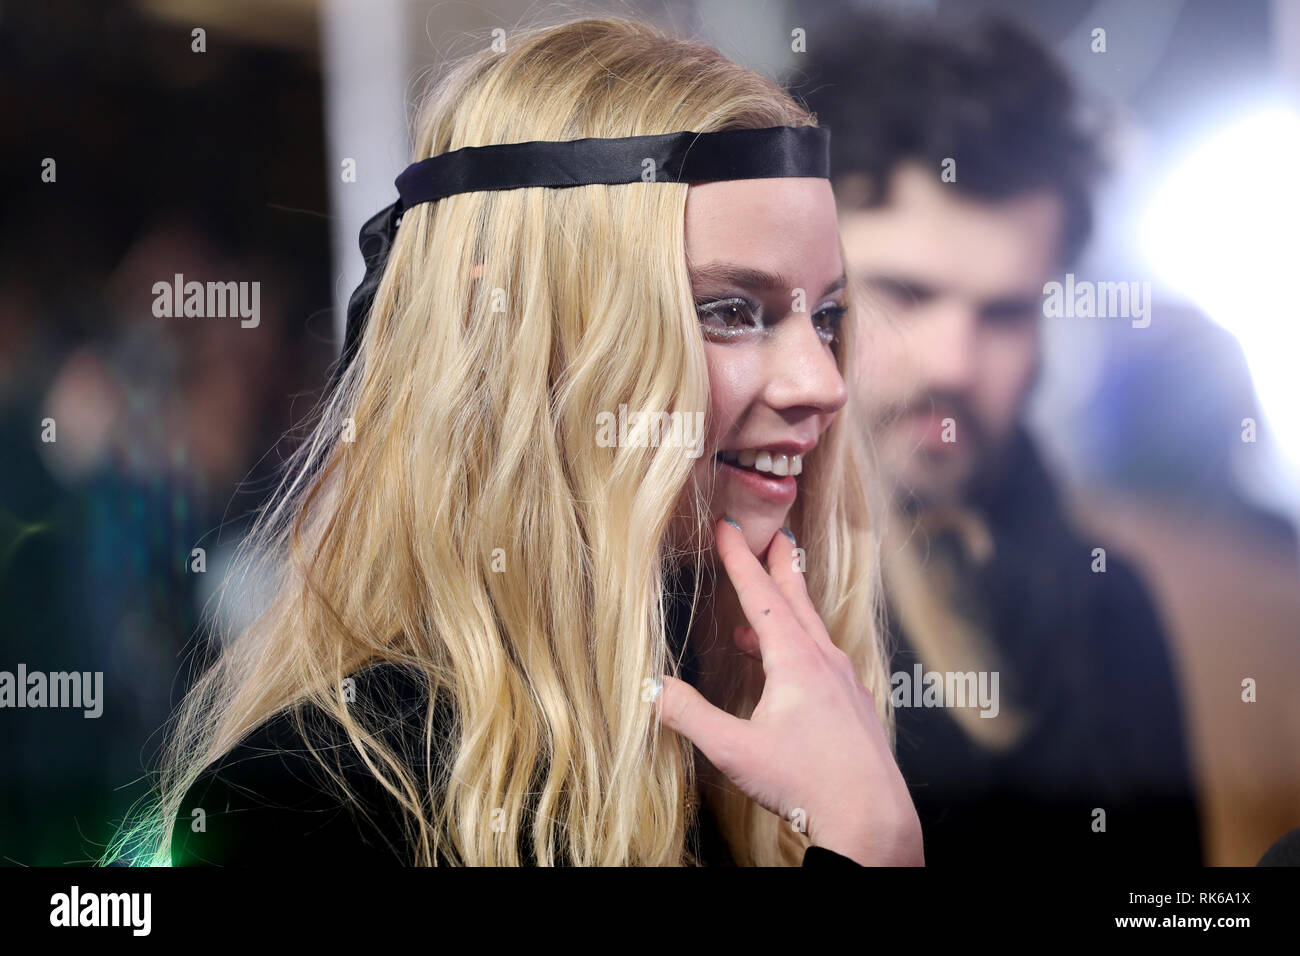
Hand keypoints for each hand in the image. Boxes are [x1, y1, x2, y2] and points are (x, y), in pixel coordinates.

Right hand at [654, 517, 923, 865]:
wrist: (873, 821)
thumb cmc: (807, 784)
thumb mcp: (735, 751)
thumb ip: (690, 715)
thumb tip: (651, 687)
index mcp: (796, 661)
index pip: (761, 596)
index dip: (740, 559)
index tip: (727, 527)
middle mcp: (826, 662)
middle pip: (797, 600)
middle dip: (779, 564)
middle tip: (772, 534)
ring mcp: (846, 683)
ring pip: (812, 631)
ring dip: (786, 611)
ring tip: (757, 614)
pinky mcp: (855, 707)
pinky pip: (824, 660)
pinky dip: (800, 648)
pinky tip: (787, 674)